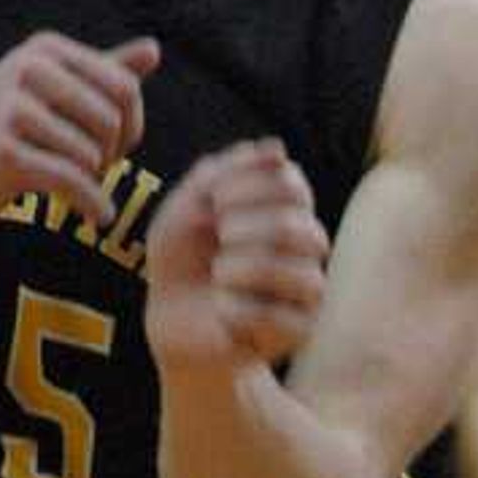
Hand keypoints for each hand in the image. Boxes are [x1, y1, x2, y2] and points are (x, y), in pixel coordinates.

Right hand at [0, 31, 159, 233]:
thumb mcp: (47, 90)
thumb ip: (102, 71)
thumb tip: (154, 49)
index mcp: (44, 49)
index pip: (124, 85)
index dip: (132, 124)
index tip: (115, 148)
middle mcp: (27, 68)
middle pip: (112, 120)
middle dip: (113, 155)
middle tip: (93, 172)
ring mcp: (10, 108)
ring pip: (92, 154)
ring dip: (95, 181)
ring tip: (77, 186)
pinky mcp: (2, 150)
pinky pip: (71, 180)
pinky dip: (91, 204)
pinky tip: (93, 215)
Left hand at [146, 138, 328, 374]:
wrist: (170, 316)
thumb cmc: (183, 253)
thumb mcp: (188, 204)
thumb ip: (225, 171)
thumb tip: (276, 148)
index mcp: (284, 207)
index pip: (292, 183)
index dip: (248, 186)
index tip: (213, 198)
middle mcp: (305, 244)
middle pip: (296, 228)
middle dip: (244, 228)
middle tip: (217, 235)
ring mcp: (307, 288)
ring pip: (299, 275)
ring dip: (243, 269)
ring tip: (218, 273)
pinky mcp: (298, 330)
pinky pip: (282, 318)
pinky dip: (239, 309)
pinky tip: (221, 306)